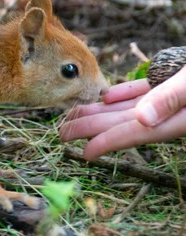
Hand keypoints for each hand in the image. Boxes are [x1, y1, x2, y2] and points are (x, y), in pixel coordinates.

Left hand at [60, 66, 185, 159]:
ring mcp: (171, 98)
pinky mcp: (174, 82)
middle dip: (92, 128)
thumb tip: (143, 118)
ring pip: (130, 107)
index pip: (134, 133)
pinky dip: (124, 94)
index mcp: (177, 119)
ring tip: (74, 114)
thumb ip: (170, 98)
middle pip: (124, 123)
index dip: (107, 143)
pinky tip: (105, 97)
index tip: (85, 153)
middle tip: (62, 133)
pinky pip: (144, 92)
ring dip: (102, 111)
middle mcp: (170, 113)